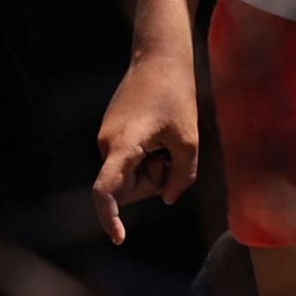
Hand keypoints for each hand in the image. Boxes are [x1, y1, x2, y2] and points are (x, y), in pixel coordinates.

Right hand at [89, 49, 199, 245]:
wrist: (159, 57)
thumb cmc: (177, 95)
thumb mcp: (190, 140)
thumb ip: (181, 176)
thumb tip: (167, 198)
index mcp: (122, 146)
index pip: (105, 190)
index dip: (109, 217)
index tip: (119, 238)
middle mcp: (107, 143)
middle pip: (126, 189)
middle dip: (151, 183)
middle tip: (171, 155)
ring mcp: (107, 137)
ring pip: (128, 175)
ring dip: (151, 169)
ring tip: (166, 140)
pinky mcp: (112, 131)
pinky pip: (128, 160)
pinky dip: (147, 158)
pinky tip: (159, 133)